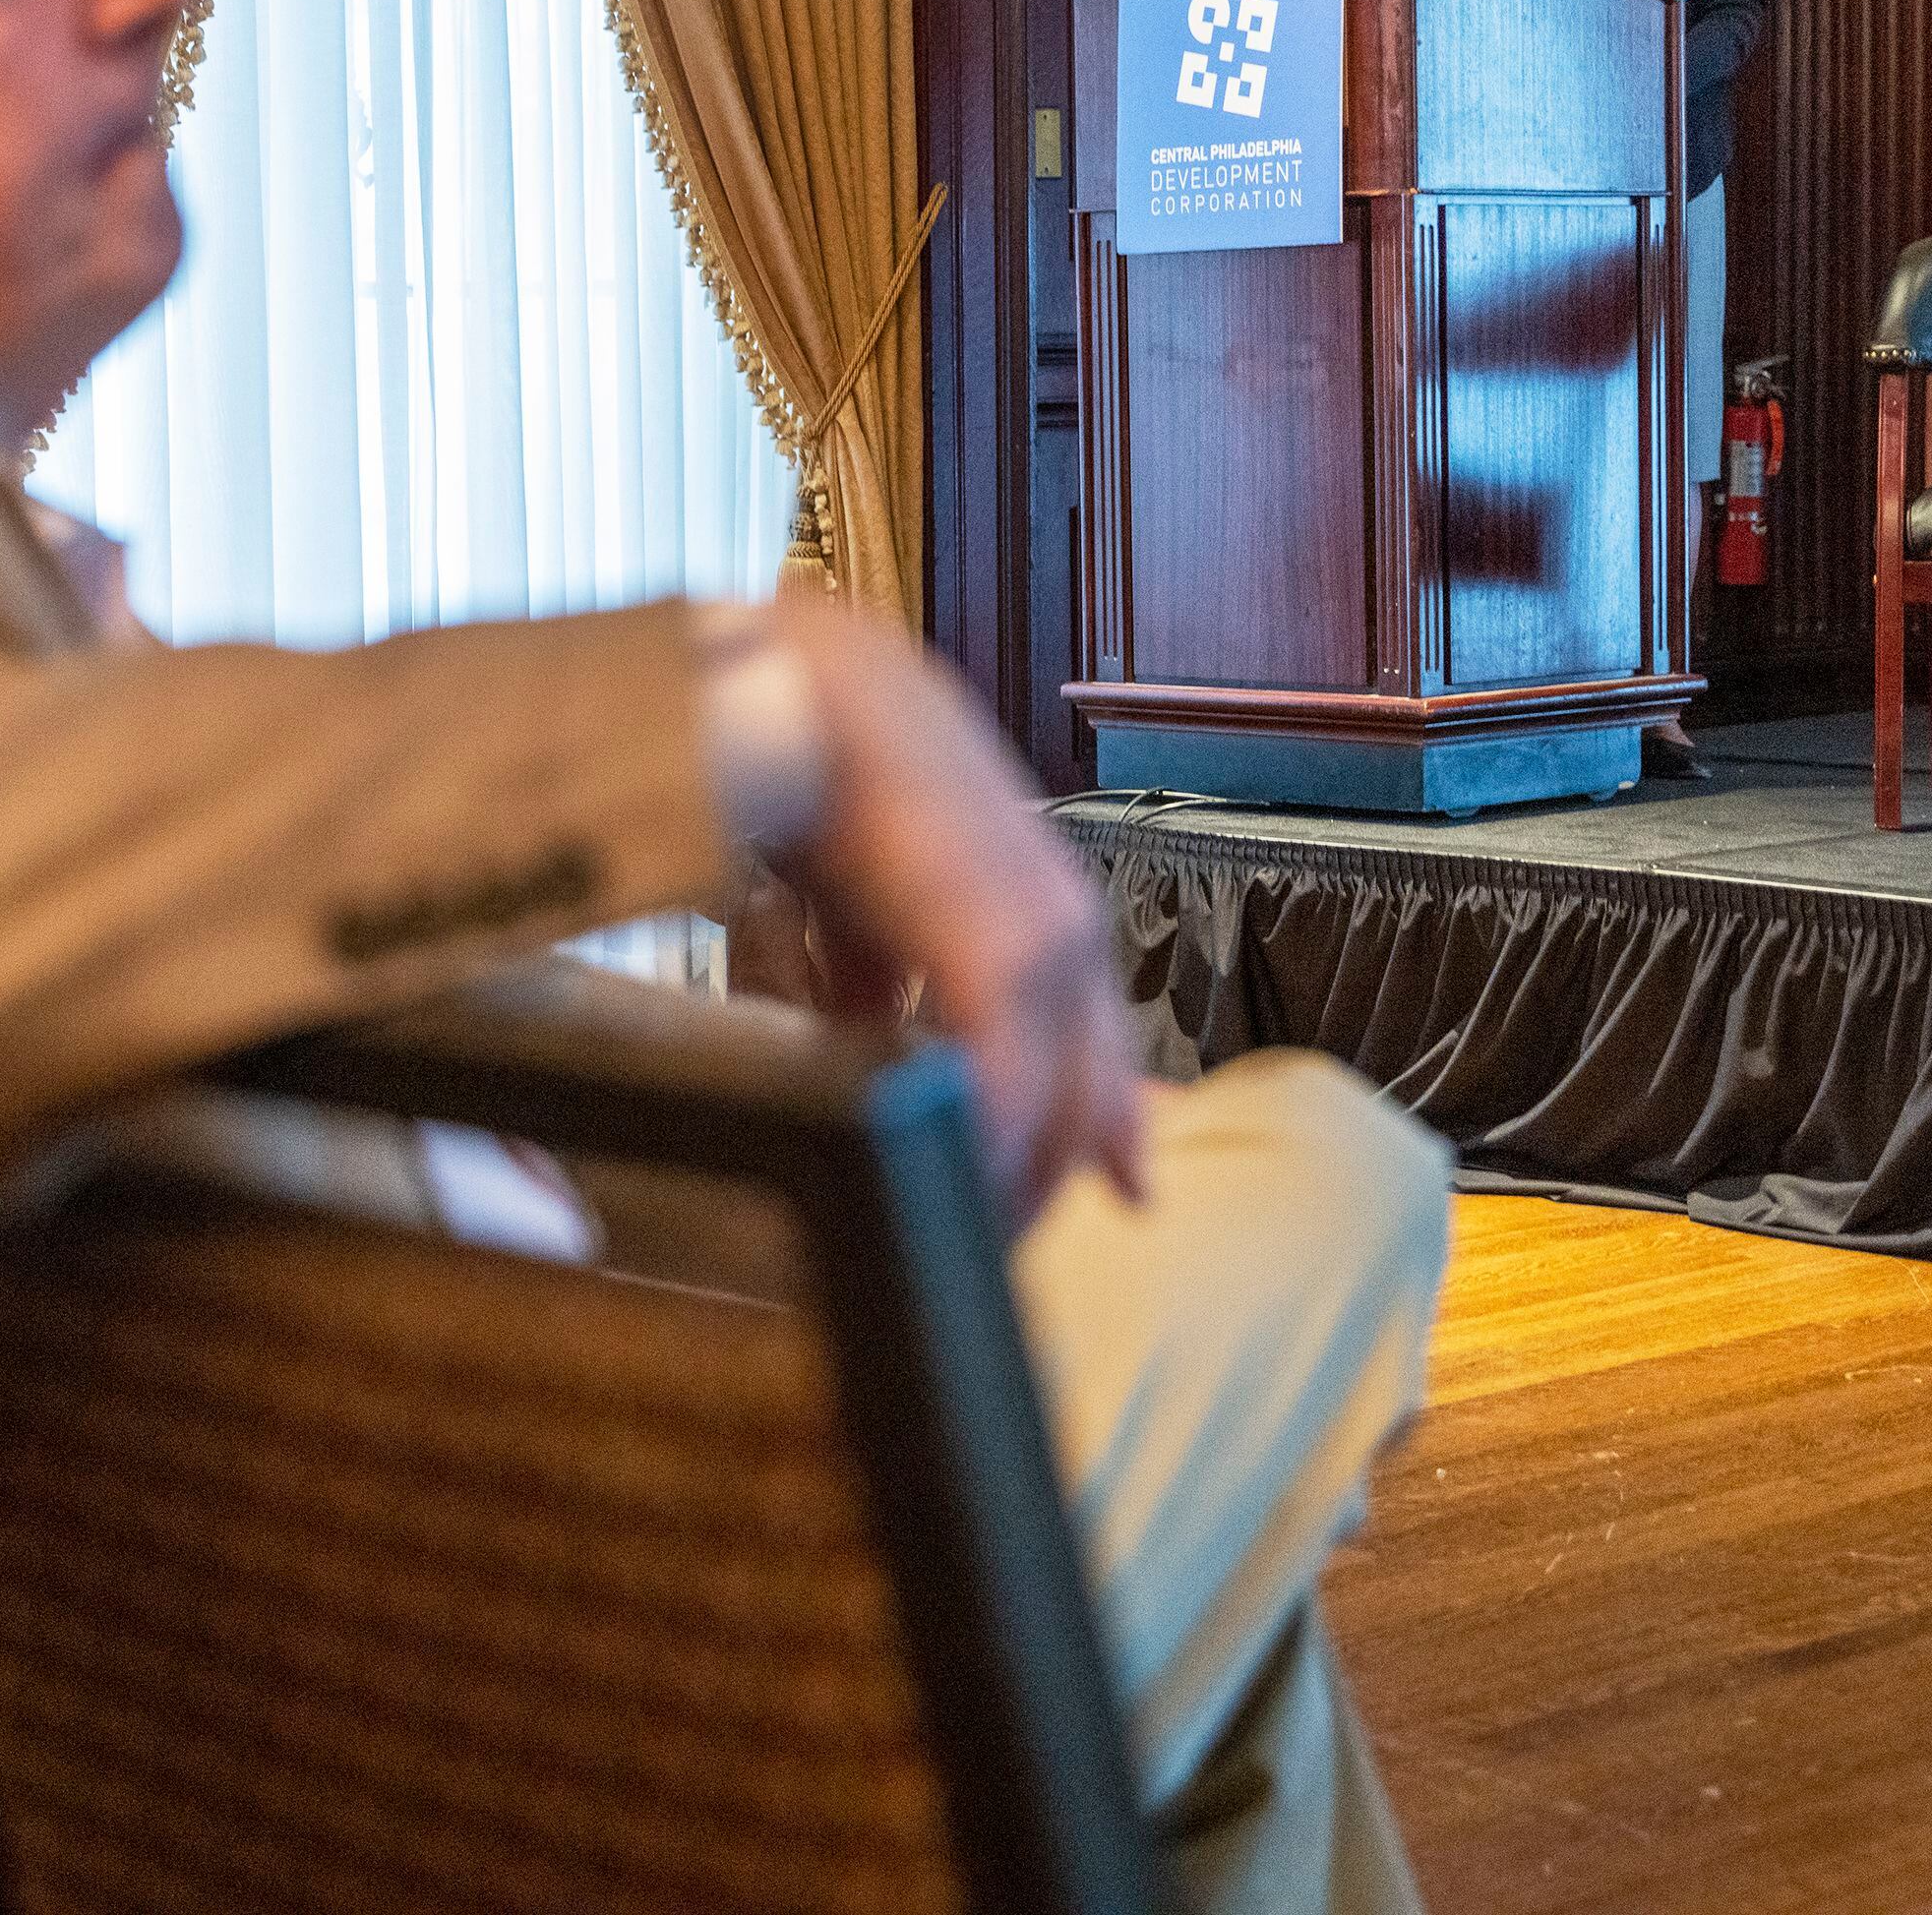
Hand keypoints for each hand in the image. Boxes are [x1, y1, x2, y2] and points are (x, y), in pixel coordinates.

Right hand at [750, 597, 1144, 1231]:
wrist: (814, 689)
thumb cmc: (835, 778)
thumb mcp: (865, 899)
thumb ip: (880, 973)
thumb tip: (869, 1038)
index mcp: (1040, 906)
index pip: (1092, 1039)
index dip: (1104, 1120)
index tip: (1117, 1190)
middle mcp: (1063, 920)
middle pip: (1085, 1080)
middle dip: (1056, 1167)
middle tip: (1007, 1241)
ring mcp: (1043, 927)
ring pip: (1057, 1085)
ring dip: (1021, 1164)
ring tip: (979, 1228)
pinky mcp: (1001, 938)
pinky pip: (1009, 1068)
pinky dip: (992, 1130)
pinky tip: (967, 1172)